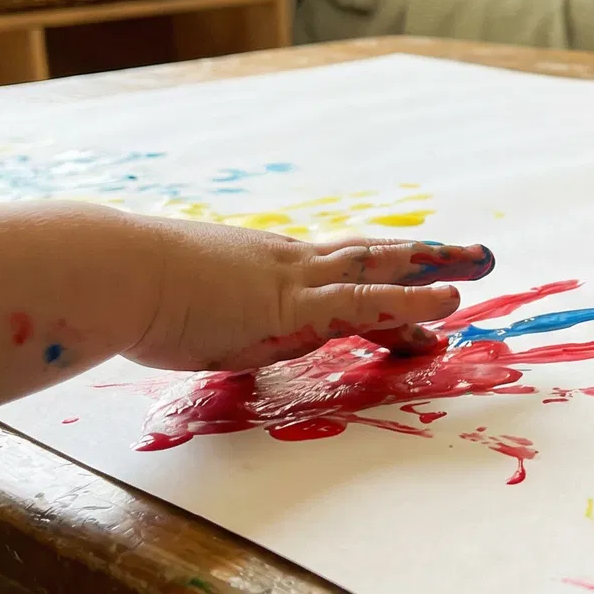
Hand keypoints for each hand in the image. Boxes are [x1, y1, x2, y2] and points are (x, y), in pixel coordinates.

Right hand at [125, 218, 494, 370]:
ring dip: (434, 268)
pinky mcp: (293, 310)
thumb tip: (195, 341)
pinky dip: (411, 304)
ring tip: (481, 265)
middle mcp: (287, 266)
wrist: (112, 274)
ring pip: (380, 270)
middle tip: (469, 253)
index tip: (408, 277)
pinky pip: (366, 306)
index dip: (373, 272)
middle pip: (370, 254)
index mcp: (261, 267)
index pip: (330, 269)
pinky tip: (448, 305)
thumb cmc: (126, 290)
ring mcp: (294, 284)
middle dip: (423, 255)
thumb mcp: (175, 307)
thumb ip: (200, 324)